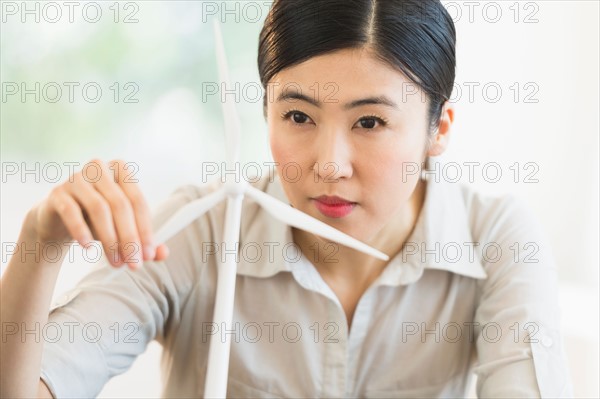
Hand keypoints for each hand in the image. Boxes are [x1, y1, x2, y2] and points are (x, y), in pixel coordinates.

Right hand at [27, 159, 168, 269]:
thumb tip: (163, 253)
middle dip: (130, 238)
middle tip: (134, 264)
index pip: (138, 201)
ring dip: (110, 239)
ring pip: (99, 208)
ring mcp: (77, 178)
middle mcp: (99, 168)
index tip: (148, 256)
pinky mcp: (58, 193)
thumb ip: (144, 239)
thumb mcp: (123, 229)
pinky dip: (82, 230)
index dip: (145, 230)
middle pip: (120, 205)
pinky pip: (71, 211)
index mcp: (121, 170)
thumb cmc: (98, 220)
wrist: (59, 219)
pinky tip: (89, 248)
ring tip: (116, 262)